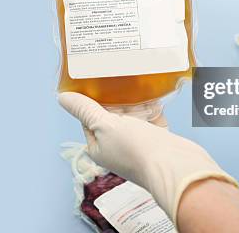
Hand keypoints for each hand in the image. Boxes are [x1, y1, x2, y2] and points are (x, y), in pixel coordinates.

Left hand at [58, 92, 238, 223]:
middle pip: (111, 115)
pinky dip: (152, 105)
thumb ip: (85, 110)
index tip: (94, 79)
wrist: (175, 166)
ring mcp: (139, 143)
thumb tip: (62, 97)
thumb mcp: (104, 125)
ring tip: (135, 78)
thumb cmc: (137, 149)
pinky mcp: (158, 138)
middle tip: (115, 72)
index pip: (88, 119)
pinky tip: (153, 91)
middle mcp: (117, 147)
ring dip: (134, 99)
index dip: (90, 99)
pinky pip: (152, 117)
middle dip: (114, 97)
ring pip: (133, 115)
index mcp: (99, 147)